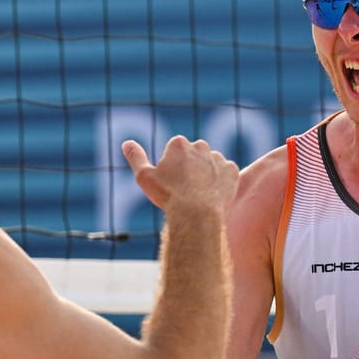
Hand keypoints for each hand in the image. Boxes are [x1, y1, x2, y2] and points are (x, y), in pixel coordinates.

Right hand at [122, 136, 238, 212]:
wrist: (197, 215)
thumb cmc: (168, 196)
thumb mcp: (144, 177)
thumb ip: (136, 157)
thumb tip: (126, 143)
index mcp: (178, 143)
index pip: (174, 151)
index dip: (171, 168)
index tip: (171, 183)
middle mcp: (200, 146)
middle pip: (193, 155)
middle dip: (189, 167)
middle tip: (184, 190)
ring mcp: (218, 158)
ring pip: (210, 163)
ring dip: (205, 174)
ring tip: (198, 195)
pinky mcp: (231, 170)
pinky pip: (225, 173)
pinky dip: (220, 182)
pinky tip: (212, 194)